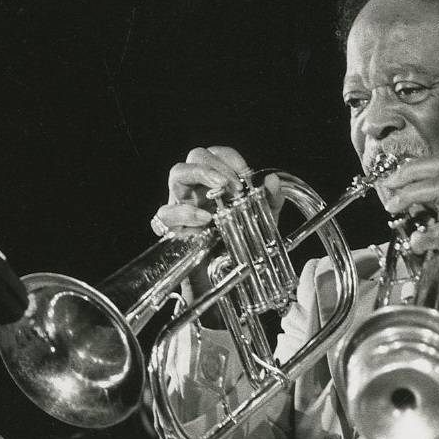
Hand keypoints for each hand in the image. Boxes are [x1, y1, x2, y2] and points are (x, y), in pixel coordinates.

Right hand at [151, 146, 282, 307]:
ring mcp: (183, 207)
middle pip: (195, 157)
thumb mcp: (263, 224)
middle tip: (235, 185)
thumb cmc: (241, 249)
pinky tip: (205, 219)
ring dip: (200, 175)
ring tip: (221, 190)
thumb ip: (269, 202)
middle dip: (217, 164)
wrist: (226, 284)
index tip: (246, 174)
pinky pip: (166, 212)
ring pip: (177, 174)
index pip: (215, 154)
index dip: (229, 157)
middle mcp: (197, 191)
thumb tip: (272, 180)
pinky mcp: (173, 230)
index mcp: (217, 184)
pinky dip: (185, 211)